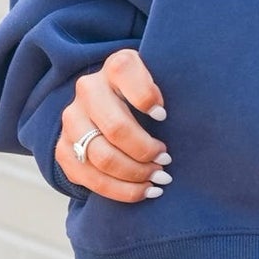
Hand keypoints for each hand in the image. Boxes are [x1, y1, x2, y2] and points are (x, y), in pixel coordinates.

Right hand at [55, 48, 170, 201]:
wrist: (110, 105)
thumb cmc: (149, 96)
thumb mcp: (162, 81)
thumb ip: (174, 88)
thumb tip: (195, 117)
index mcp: (115, 67)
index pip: (125, 71)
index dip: (146, 96)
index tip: (164, 116)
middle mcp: (88, 89)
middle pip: (116, 128)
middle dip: (146, 150)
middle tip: (166, 160)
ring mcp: (72, 120)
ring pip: (102, 157)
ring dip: (135, 174)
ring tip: (159, 178)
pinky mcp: (63, 150)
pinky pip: (91, 178)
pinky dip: (121, 191)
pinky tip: (143, 191)